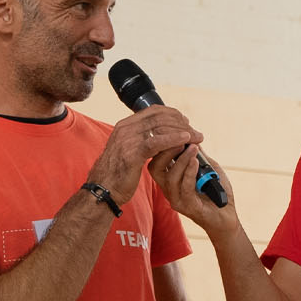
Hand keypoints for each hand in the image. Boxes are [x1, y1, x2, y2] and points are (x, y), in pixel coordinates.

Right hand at [87, 106, 201, 203]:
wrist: (103, 190)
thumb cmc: (117, 173)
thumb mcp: (127, 150)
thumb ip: (140, 139)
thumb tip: (157, 134)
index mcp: (125, 125)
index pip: (153, 111)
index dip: (172, 114)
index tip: (186, 122)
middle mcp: (126, 128)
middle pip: (159, 117)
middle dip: (181, 123)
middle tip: (196, 132)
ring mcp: (128, 140)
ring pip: (161, 127)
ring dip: (183, 131)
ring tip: (197, 138)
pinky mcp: (133, 154)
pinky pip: (157, 142)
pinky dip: (174, 139)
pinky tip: (186, 141)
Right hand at [149, 143, 236, 236]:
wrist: (227, 216)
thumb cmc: (216, 192)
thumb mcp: (208, 167)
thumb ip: (199, 154)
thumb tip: (191, 135)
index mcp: (170, 179)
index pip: (156, 159)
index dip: (162, 144)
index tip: (174, 130)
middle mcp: (169, 189)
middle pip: (155, 168)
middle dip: (165, 151)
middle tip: (179, 139)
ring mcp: (176, 199)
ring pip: (170, 177)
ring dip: (181, 160)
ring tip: (192, 148)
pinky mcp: (187, 207)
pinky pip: (184, 188)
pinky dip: (189, 172)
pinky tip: (195, 162)